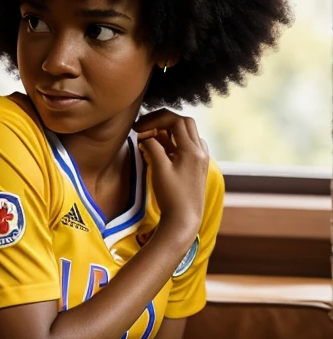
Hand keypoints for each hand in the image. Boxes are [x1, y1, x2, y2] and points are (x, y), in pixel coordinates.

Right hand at [133, 109, 208, 238]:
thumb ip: (153, 147)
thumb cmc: (171, 196)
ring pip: (186, 133)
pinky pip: (188, 145)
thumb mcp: (159, 169)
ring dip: (168, 131)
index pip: (175, 120)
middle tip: (144, 127)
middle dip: (163, 121)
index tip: (138, 127)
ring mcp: (201, 158)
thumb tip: (146, 135)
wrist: (184, 219)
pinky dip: (174, 141)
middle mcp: (200, 151)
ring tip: (150, 138)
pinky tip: (163, 149)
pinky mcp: (198, 166)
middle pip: (183, 122)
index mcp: (192, 149)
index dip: (155, 119)